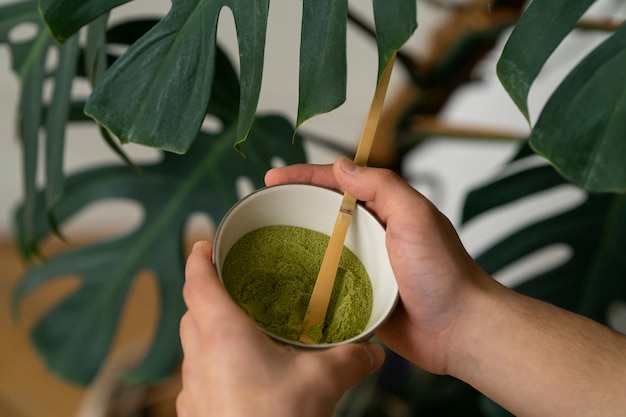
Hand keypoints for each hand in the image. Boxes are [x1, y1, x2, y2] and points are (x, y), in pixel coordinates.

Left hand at [177, 240, 384, 416]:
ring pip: (192, 346)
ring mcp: (192, 390)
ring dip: (210, 332)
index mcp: (222, 335)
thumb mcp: (322, 383)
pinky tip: (241, 377)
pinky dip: (213, 365)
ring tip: (242, 332)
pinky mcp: (196, 413)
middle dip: (208, 295)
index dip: (198, 258)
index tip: (203, 243)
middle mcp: (199, 358)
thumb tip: (372, 350)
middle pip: (192, 312)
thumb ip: (350, 359)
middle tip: (234, 287)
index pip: (197, 282)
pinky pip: (198, 377)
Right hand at [265, 157, 492, 374]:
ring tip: (261, 244)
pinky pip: (327, 282)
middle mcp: (373, 234)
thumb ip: (384, 187)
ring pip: (322, 247)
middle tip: (260, 209)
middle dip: (294, 206)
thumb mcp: (416, 218)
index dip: (305, 176)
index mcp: (386, 210)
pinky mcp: (360, 295)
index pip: (339, 183)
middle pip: (325, 212)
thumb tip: (343, 166)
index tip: (273, 178)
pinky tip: (284, 282)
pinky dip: (307, 279)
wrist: (458, 330)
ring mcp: (365, 265)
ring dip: (296, 243)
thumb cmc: (444, 273)